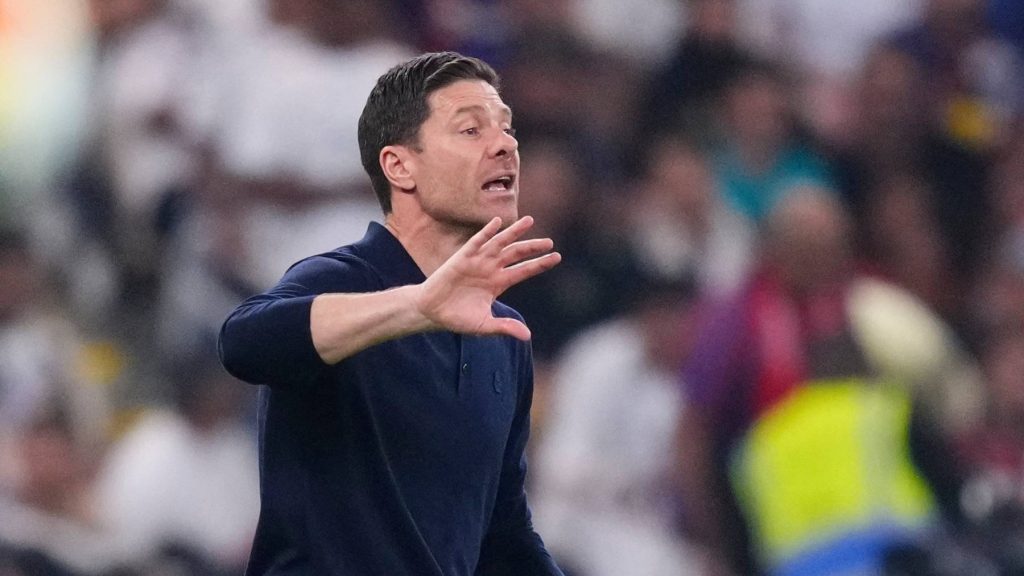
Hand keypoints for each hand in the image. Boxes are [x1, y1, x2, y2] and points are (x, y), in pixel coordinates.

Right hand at [414, 216, 560, 339]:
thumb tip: (527, 337)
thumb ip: (505, 328)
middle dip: (532, 247)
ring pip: (500, 243)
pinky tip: (497, 222)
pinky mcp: (462, 258)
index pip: (524, 270)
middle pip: (516, 254)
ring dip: (514, 232)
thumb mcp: (484, 325)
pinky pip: (477, 242)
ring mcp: (477, 261)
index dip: (539, 264)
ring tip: (530, 221)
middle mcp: (491, 269)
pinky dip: (487, 232)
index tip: (557, 257)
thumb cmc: (458, 318)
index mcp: (499, 283)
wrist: (432, 312)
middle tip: (549, 242)